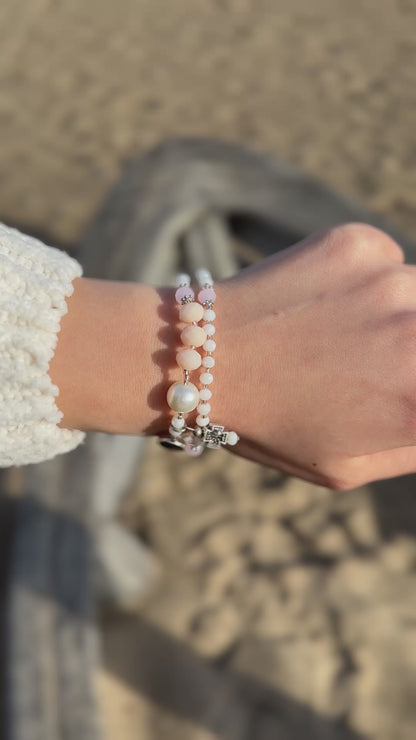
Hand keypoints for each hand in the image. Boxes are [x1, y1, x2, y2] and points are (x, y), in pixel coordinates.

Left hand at [213, 223, 415, 488]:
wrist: (196, 357)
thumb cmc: (269, 423)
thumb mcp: (347, 466)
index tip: (402, 385)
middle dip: (411, 351)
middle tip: (371, 359)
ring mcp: (391, 280)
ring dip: (403, 313)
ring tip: (342, 335)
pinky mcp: (359, 244)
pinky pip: (391, 261)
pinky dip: (372, 281)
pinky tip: (323, 302)